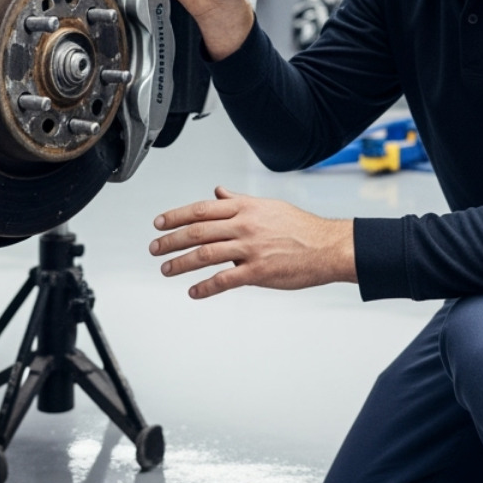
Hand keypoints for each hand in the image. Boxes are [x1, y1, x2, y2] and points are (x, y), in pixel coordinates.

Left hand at [149, 187, 355, 298]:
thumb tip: (218, 192)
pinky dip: (205, 287)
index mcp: (245, 207)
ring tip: (166, 269)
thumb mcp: (267, 206)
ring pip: (205, 254)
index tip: (159, 223)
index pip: (201, 209)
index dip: (176, 216)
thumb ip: (239, 200)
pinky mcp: (258, 271)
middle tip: (154, 248)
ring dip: (180, 263)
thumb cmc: (301, 227)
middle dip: (171, 240)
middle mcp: (244, 225)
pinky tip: (193, 291)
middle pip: (197, 231)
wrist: (327, 246)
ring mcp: (250, 248)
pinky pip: (224, 280)